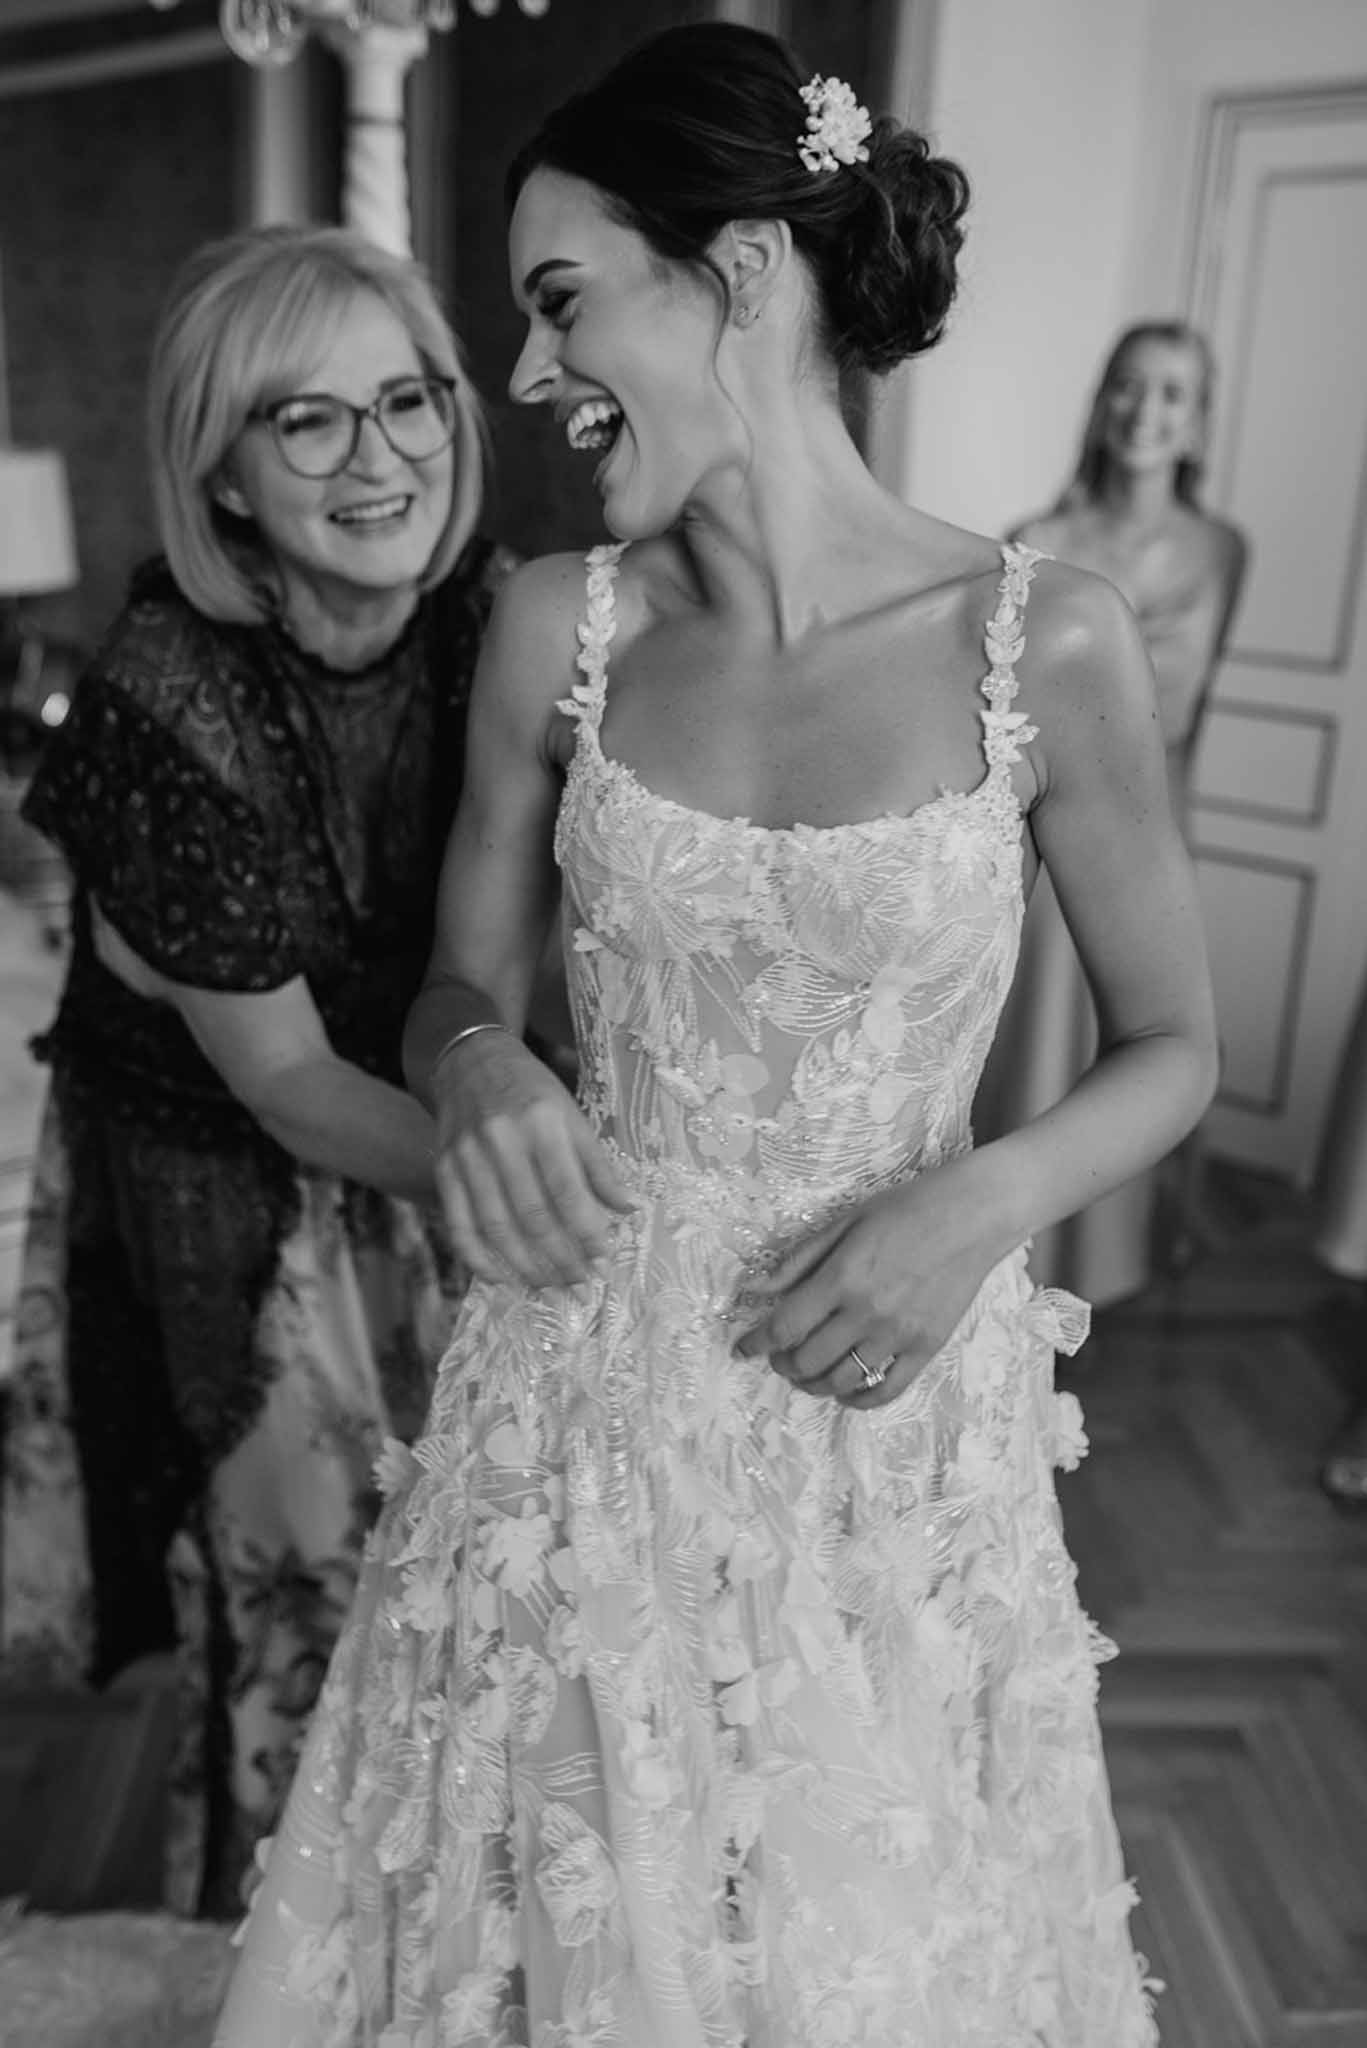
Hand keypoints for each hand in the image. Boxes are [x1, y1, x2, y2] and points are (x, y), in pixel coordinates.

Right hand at [434, 1029, 638, 1287]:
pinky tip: (499, 1279)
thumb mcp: (572, 1114)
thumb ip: (597, 1165)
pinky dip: (478, 1258)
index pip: (567, 1191)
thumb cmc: (531, 1089)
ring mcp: (467, 1157)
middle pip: (532, 1216)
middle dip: (560, 1259)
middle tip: (580, 1285)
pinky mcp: (443, 1169)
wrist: (470, 1060)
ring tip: (550, 1287)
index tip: (603, 1260)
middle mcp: (501, 1140)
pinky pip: (459, 1224)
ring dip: (525, 1267)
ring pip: (496, 1227)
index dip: (587, 1232)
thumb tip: (627, 1209)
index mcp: (542, 1122)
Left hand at [734, 1157, 1009, 1407]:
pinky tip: (846, 1391)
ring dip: (814, 1383)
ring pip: (842, 1381)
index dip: (756, 1343)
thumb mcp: (845, 1222)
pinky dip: (859, 1400)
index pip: (784, 1327)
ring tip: (807, 1372)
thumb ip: (799, 1260)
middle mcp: (867, 1313)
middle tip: (778, 1355)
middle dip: (783, 1364)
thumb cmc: (906, 1209)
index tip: (742, 1348)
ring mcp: (899, 1336)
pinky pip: (886, 1392)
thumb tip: (754, 1288)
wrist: (973, 1216)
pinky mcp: (926, 1348)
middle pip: (808, 1360)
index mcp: (842, 1278)